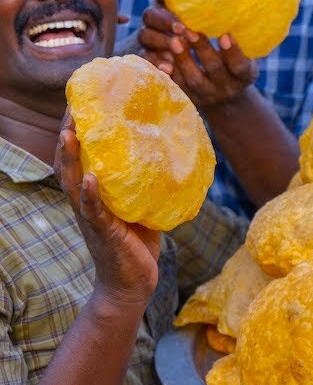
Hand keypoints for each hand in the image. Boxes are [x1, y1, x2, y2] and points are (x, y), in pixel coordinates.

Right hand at [55, 116, 160, 306]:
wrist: (133, 283)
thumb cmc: (137, 243)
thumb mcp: (141, 204)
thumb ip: (147, 182)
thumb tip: (172, 152)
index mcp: (95, 192)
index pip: (81, 156)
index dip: (79, 130)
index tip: (82, 101)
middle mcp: (86, 201)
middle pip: (69, 162)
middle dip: (68, 135)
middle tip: (72, 107)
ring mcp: (91, 217)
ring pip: (73, 183)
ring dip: (70, 158)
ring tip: (69, 134)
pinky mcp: (103, 233)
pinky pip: (93, 211)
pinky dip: (90, 194)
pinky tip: (90, 179)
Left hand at [138, 3, 258, 107]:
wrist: (225, 95)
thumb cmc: (234, 63)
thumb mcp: (245, 54)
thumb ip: (236, 36)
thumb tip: (229, 3)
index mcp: (245, 76)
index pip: (241, 66)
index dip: (233, 52)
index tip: (226, 35)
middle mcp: (228, 88)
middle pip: (215, 69)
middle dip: (202, 49)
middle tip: (190, 30)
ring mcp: (208, 95)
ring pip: (194, 80)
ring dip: (183, 59)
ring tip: (175, 40)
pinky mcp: (190, 98)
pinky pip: (177, 86)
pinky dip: (169, 73)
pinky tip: (163, 59)